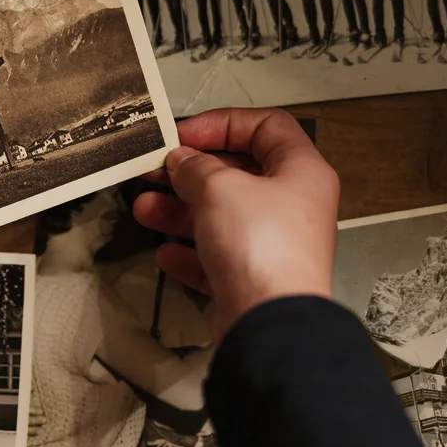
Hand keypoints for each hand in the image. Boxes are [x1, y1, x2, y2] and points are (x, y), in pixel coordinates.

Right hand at [134, 108, 338, 339]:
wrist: (269, 322)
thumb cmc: (263, 248)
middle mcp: (292, 206)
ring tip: (145, 208)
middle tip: (155, 170)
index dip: (222, 124)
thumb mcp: (219, 187)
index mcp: (301, 172)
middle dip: (190, 172)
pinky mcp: (252, 279)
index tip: (184, 135)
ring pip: (221, 217)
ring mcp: (272, 245)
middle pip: (237, 174)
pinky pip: (215, 258)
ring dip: (179, 211)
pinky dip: (189, 253)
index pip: (266, 127)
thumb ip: (195, 166)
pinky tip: (166, 253)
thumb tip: (182, 161)